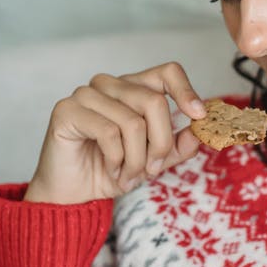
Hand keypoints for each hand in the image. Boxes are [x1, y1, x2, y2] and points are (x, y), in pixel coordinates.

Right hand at [23, 62, 207, 203]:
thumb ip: (177, 146)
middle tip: (152, 170)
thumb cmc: (111, 170)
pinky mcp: (67, 110)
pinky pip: (109, 133)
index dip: (187, 92)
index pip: (168, 72)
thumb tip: (199, 131)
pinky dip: (116, 161)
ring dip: (137, 160)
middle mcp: (109, 84)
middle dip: (160, 144)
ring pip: (133, 122)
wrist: (73, 194)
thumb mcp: (154, 161)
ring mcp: (86, 94)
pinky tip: (110, 170)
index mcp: (133, 88)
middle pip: (154, 102)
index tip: (199, 116)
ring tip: (128, 175)